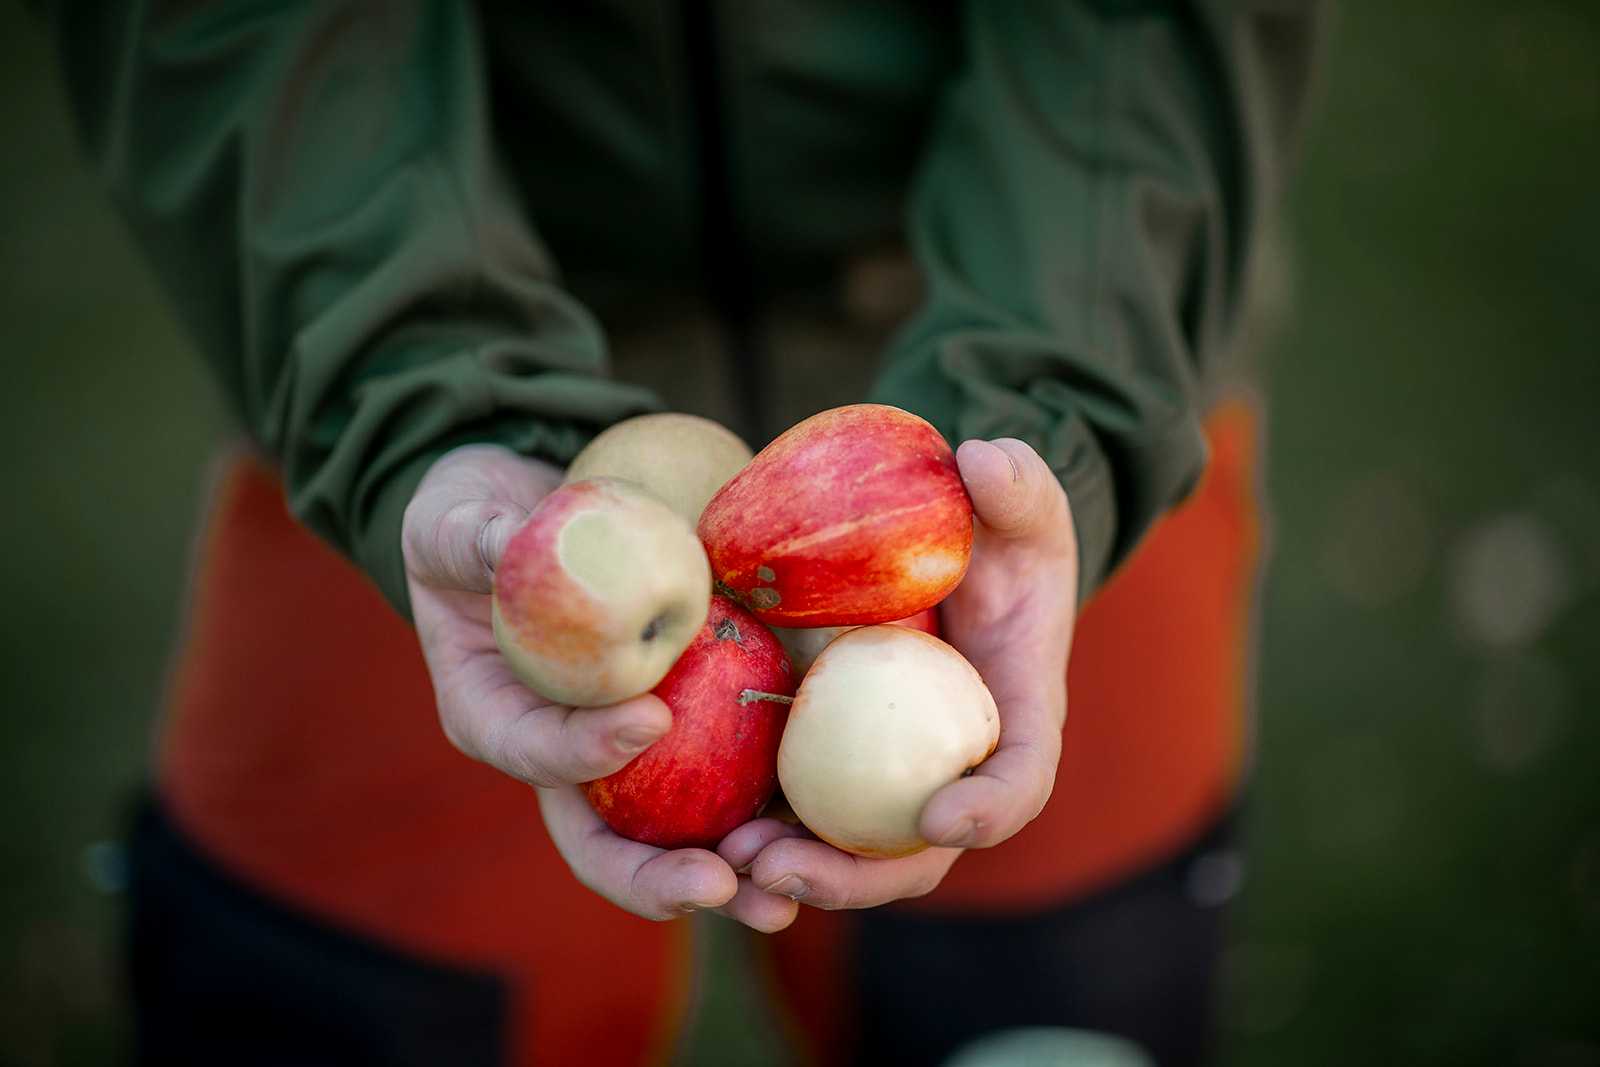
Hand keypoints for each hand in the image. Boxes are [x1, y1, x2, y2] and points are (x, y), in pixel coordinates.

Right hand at [403, 444, 797, 930]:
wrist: (521, 523)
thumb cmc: (473, 528)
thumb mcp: (454, 522)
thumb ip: (477, 538)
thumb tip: (507, 536)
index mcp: (492, 716)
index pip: (533, 750)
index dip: (585, 748)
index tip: (650, 720)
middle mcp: (557, 755)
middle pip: (600, 839)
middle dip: (658, 875)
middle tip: (721, 885)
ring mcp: (619, 756)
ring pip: (668, 836)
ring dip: (728, 870)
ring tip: (785, 893)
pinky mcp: (677, 733)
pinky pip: (721, 782)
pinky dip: (765, 811)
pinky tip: (819, 830)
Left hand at [717, 438, 1077, 908]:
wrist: (954, 556)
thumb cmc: (1000, 536)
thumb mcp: (1020, 501)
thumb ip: (1018, 484)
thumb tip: (985, 460)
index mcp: (1016, 721)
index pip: (1019, 782)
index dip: (988, 809)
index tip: (942, 816)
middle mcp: (956, 769)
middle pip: (919, 852)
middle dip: (860, 878)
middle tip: (788, 869)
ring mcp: (894, 775)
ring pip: (853, 849)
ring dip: (798, 868)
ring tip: (737, 861)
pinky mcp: (840, 762)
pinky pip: (805, 808)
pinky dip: (765, 827)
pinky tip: (708, 827)